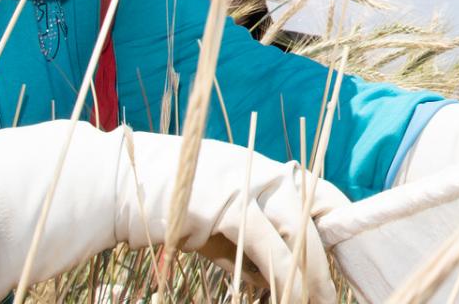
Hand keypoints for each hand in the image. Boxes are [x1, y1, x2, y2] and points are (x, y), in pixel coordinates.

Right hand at [0, 122, 345, 303]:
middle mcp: (258, 169)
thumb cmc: (159, 205)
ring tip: (318, 302)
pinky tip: (285, 298)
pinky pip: (266, 246)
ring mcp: (243, 183)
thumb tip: (266, 278)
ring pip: (297, 231)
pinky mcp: (224, 205)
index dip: (339, 222)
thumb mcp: (210, 220)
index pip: (316, 190)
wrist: (108, 185)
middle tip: (339, 290)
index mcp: (259, 168)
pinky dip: (280, 276)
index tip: (349, 256)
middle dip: (333, 252)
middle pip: (318, 208)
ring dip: (311, 275)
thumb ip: (242, 242)